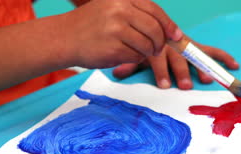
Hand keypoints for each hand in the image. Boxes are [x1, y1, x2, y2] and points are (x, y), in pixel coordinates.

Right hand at [65, 0, 181, 68]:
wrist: (65, 37)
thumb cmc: (93, 25)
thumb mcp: (114, 8)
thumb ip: (139, 14)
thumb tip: (171, 31)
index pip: (155, 11)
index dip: (169, 25)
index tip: (176, 36)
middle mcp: (119, 9)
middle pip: (155, 29)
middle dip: (160, 43)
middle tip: (157, 49)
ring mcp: (116, 29)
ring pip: (147, 45)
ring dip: (146, 52)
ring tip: (137, 51)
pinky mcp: (113, 48)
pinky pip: (136, 57)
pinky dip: (134, 59)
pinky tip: (123, 54)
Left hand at [112, 43, 239, 88]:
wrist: (153, 23)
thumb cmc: (145, 44)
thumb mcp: (136, 53)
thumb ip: (129, 63)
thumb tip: (116, 73)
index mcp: (157, 46)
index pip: (159, 59)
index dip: (161, 72)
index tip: (164, 86)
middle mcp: (173, 44)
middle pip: (178, 58)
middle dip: (182, 72)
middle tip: (185, 86)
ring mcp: (187, 44)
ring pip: (195, 55)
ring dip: (201, 68)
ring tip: (205, 80)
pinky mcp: (197, 45)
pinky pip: (212, 50)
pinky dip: (223, 57)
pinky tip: (234, 65)